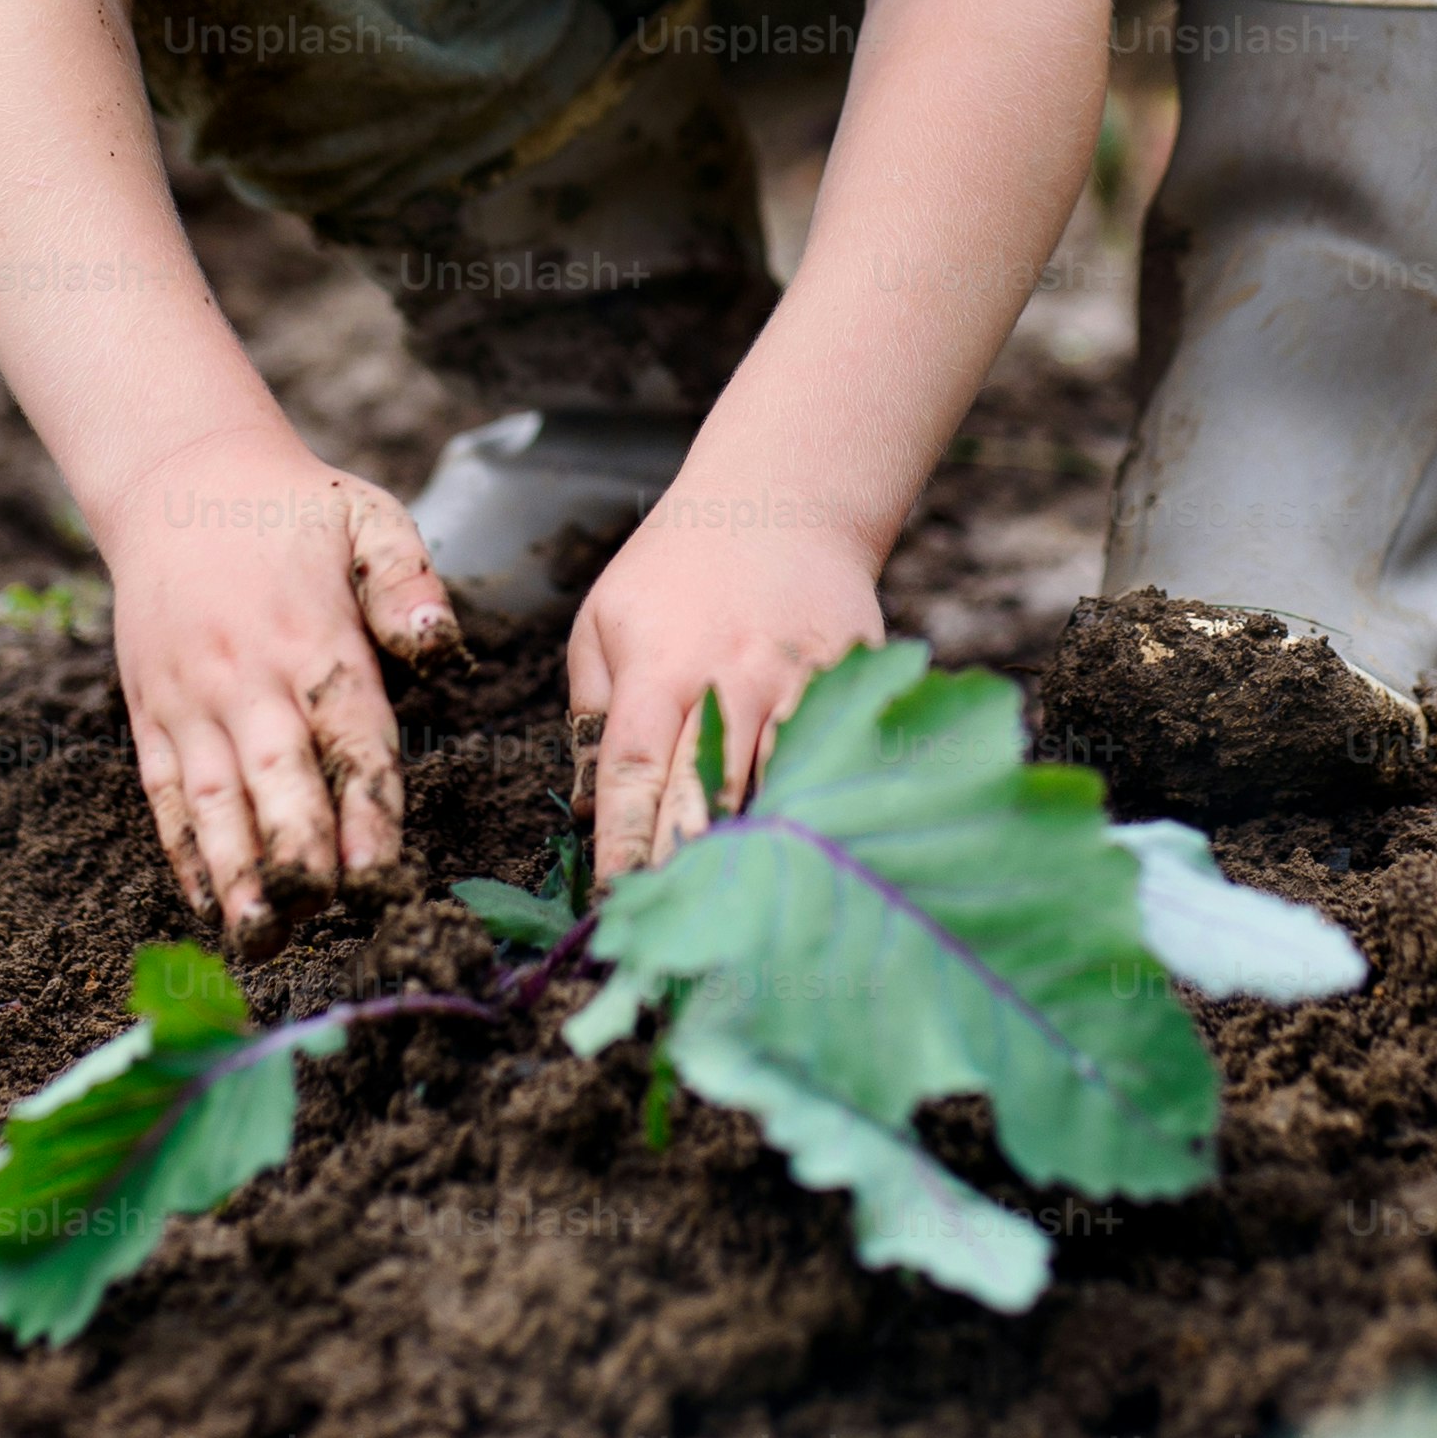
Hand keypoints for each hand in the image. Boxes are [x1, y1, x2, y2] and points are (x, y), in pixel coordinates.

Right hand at [92, 425, 459, 954]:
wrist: (176, 482)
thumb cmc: (291, 510)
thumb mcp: (368, 518)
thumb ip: (409, 584)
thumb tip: (445, 645)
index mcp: (314, 638)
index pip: (347, 738)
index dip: (365, 809)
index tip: (379, 874)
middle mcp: (248, 678)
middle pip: (275, 781)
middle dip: (296, 856)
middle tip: (318, 920)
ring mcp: (191, 700)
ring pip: (213, 800)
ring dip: (235, 873)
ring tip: (257, 938)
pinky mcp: (150, 713)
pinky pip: (165, 792)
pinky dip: (183, 851)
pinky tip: (206, 904)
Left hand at [566, 468, 883, 884]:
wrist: (782, 499)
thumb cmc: (676, 568)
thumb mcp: (604, 622)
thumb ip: (590, 713)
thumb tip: (586, 809)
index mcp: (659, 672)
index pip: (633, 777)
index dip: (625, 848)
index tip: (617, 905)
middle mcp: (730, 681)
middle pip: (707, 797)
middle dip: (688, 870)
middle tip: (674, 938)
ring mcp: (798, 684)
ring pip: (777, 787)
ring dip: (757, 853)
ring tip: (740, 922)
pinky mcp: (850, 683)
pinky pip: (835, 757)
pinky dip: (821, 806)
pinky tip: (816, 860)